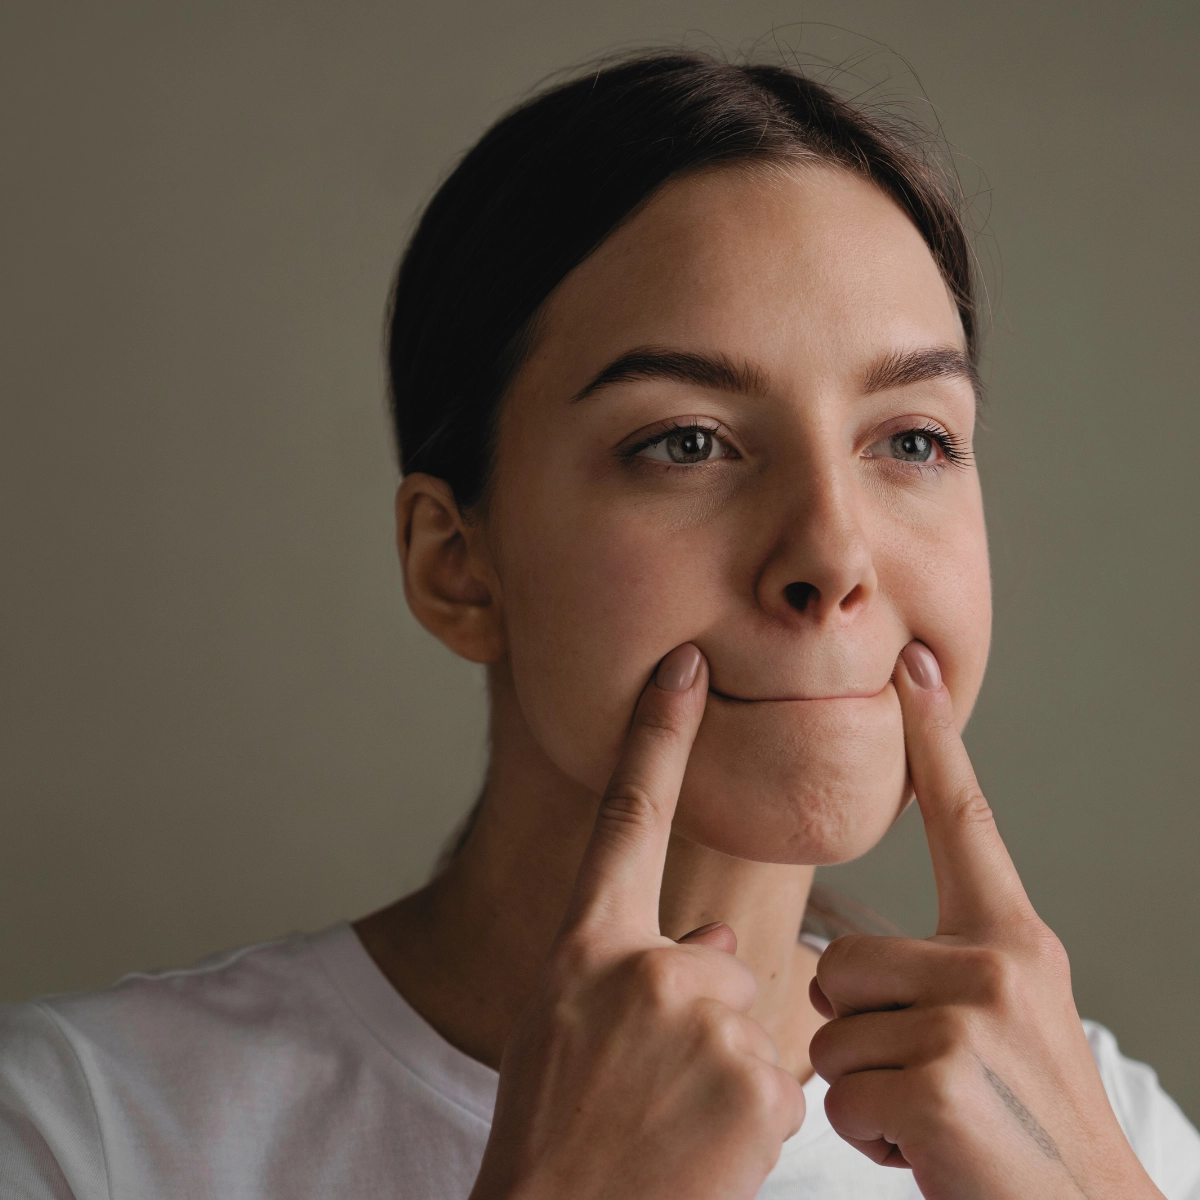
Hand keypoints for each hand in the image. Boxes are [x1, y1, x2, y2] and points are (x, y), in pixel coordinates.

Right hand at [469, 643, 804, 1199]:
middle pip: (716, 959)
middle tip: (650, 1090)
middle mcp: (642, 966)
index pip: (626, 814)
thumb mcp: (564, 1029)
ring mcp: (701, 1021)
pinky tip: (703, 1155)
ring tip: (670, 1129)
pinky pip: (778, 1083)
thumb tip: (716, 945)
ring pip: (750, 1025)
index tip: (683, 663)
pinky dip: (751, 1123)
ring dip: (726, 1076)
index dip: (656, 733)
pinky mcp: (757, 1082)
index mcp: (583, 947)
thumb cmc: (554, 1132)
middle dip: (703, 1018)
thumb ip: (629, 966)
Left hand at [809, 641, 1163, 1199]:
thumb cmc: (1026, 1127)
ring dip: (864, 1087)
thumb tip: (840, 967)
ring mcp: (969, 1018)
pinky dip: (867, 1134)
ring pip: (832, 1029)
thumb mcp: (1005, 1025)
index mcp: (1012, 939)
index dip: (934, 739)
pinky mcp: (936, 1078)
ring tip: (935, 1117)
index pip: (964, 818)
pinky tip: (927, 1152)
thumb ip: (940, 975)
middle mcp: (996, 961)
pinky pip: (838, 1090)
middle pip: (842, 960)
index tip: (913, 663)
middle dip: (860, 1030)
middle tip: (930, 1079)